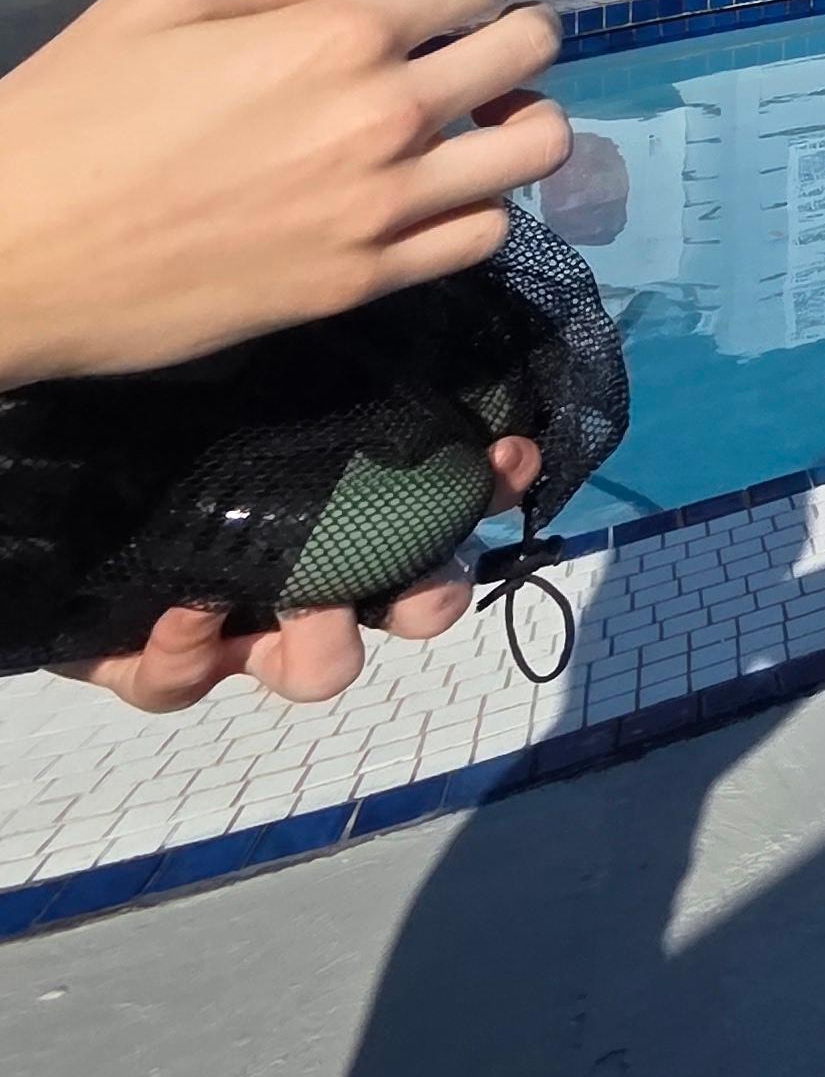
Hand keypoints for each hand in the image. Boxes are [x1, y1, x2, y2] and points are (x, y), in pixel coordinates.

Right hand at [0, 0, 564, 391]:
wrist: (9, 255)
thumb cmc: (68, 116)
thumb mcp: (163, 2)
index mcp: (336, 35)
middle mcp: (382, 116)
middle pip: (530, 53)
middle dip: (521, 35)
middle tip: (487, 46)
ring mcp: (381, 207)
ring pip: (534, 151)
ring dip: (521, 122)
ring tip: (480, 122)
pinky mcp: (360, 283)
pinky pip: (483, 238)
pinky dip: (479, 207)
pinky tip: (439, 194)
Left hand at [60, 437, 543, 712]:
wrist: (62, 475)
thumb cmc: (168, 424)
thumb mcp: (259, 394)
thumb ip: (339, 395)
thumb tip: (464, 408)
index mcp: (355, 515)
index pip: (450, 506)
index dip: (490, 490)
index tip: (510, 456)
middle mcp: (318, 578)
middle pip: (414, 607)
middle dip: (427, 596)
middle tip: (410, 580)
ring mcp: (245, 629)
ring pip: (320, 668)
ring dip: (320, 646)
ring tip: (292, 606)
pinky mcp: (164, 666)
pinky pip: (184, 683)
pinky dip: (189, 652)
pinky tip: (183, 611)